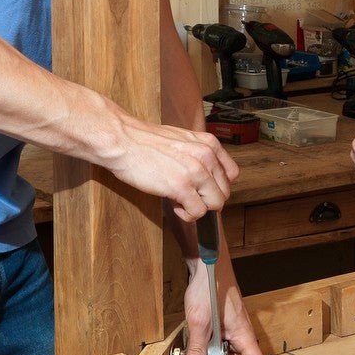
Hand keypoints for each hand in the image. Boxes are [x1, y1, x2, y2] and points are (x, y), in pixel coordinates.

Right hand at [104, 107, 238, 221]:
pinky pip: (198, 212)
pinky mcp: (181, 187)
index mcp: (209, 144)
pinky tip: (174, 205)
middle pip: (224, 192)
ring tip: (180, 201)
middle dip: (207, 199)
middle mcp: (207, 156)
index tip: (202, 189)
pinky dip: (187, 215)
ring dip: (198, 208)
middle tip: (187, 196)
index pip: (231, 174)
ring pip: (215, 204)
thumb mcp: (182, 139)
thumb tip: (206, 179)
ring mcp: (196, 172)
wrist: (122, 141)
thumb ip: (198, 156)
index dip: (217, 186)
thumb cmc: (145, 142)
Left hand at [181, 252, 268, 354]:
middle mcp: (241, 335)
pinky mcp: (223, 326)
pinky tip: (193, 351)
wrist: (208, 265)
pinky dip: (208, 352)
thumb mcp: (199, 322)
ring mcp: (232, 330)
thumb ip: (197, 349)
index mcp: (243, 335)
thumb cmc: (210, 287)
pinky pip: (220, 346)